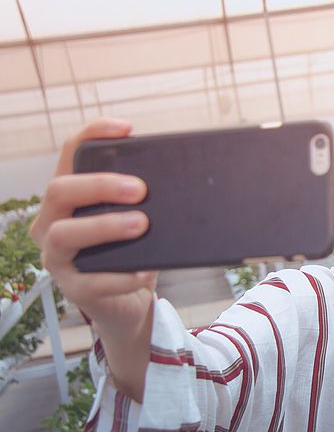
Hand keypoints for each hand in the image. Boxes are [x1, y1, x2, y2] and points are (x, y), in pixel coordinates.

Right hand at [29, 118, 156, 339]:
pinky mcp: (73, 290)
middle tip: (141, 189)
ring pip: (64, 233)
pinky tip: (145, 271)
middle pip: (59, 190)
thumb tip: (183, 175)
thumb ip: (144, 198)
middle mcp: (51, 223)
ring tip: (141, 224)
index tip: (126, 128)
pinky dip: (122, 275)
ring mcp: (57, 258)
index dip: (92, 134)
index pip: (69, 155)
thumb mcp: (136, 218)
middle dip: (100, 185)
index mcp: (68, 198)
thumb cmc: (131, 252)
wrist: (128, 303)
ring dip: (104, 226)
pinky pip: (91, 282)